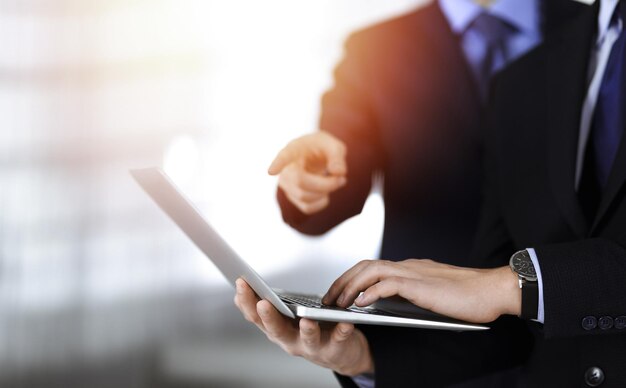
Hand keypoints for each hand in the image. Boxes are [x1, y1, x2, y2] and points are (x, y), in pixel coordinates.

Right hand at [233, 278, 373, 375]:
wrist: (340, 352)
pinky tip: (345, 324)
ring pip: (307, 340)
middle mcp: (291, 341)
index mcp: (277, 330)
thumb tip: (242, 288)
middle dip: (269, 317)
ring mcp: (312, 347)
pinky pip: (338, 339)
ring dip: (306, 330)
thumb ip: (268, 305)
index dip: (247, 302)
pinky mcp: (335, 348)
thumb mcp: (286, 318)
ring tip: (306, 320)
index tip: (241, 282)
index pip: (256, 317)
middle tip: (263, 303)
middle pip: (276, 331)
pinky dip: (341, 332)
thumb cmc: (311, 328)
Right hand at [268, 131, 347, 214]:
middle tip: (342, 179)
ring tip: (335, 182)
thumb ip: (337, 156)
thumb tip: (338, 172)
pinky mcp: (293, 197)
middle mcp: (286, 168)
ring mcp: (287, 185)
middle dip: (325, 184)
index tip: (271, 171)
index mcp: (294, 150)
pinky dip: (322, 202)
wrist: (317, 156)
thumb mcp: (334, 146)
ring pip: (304, 197)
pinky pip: (307, 208)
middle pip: (300, 182)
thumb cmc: (324, 149)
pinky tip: (325, 192)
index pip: (284, 157)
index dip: (277, 164)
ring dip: (325, 193)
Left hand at [322, 259, 520, 323]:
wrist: (493, 290)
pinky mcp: (421, 285)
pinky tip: (361, 303)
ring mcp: (414, 273)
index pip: (372, 267)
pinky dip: (371, 292)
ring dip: (350, 286)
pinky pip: (388, 284)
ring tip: (338, 302)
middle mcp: (409, 266)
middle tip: (328, 299)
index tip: (339, 292)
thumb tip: (392, 300)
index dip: (352, 278)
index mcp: (411, 268)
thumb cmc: (469, 295)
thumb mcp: (433, 293)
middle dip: (343, 281)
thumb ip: (413, 293)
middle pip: (365, 266)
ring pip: (371, 271)